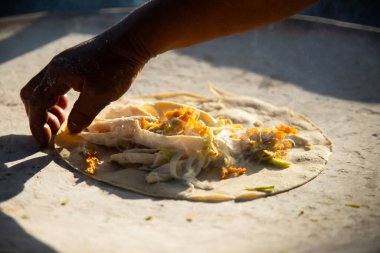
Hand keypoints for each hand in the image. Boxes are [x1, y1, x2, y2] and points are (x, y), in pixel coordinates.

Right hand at [20, 35, 146, 146]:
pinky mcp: (74, 64)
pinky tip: (71, 106)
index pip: (37, 104)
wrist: (130, 42)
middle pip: (32, 95)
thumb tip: (70, 129)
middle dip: (38, 117)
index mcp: (57, 75)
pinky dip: (57, 99)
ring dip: (47, 108)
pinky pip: (56, 84)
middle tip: (53, 133)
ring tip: (62, 122)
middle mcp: (55, 67)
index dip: (38, 126)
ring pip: (43, 89)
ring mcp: (64, 64)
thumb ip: (83, 114)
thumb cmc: (116, 68)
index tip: (45, 143)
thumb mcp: (100, 95)